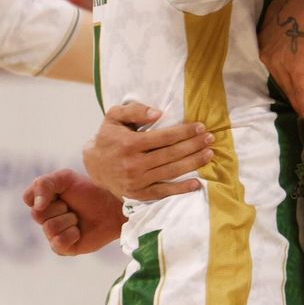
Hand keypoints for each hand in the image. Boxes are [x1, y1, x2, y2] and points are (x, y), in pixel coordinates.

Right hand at [22, 169, 125, 255]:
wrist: (113, 208)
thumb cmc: (91, 191)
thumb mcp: (65, 178)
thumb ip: (44, 184)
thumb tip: (36, 206)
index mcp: (45, 199)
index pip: (28, 198)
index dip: (44, 195)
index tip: (61, 192)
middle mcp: (47, 217)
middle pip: (37, 215)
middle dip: (60, 208)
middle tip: (73, 206)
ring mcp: (53, 233)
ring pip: (49, 228)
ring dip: (68, 220)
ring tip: (78, 218)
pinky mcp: (63, 248)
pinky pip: (58, 243)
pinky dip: (71, 235)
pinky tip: (79, 232)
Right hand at [84, 101, 210, 200]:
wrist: (93, 165)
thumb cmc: (108, 136)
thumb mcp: (114, 116)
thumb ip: (134, 110)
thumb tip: (157, 113)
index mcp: (129, 143)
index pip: (164, 137)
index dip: (185, 132)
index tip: (200, 127)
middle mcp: (134, 164)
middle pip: (171, 154)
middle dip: (194, 145)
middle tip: (210, 138)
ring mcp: (136, 181)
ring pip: (170, 171)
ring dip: (193, 163)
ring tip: (209, 154)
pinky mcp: (138, 194)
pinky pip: (163, 191)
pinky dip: (181, 189)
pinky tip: (197, 183)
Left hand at [259, 0, 303, 116]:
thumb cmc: (297, 2)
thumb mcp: (277, 13)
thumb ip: (276, 24)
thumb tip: (280, 24)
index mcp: (262, 42)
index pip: (271, 64)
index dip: (279, 74)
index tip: (285, 81)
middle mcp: (266, 56)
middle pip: (277, 78)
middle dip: (286, 90)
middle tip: (293, 102)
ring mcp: (279, 63)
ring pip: (287, 86)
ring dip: (294, 100)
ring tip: (301, 110)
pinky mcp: (294, 69)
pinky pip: (298, 90)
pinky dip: (302, 102)